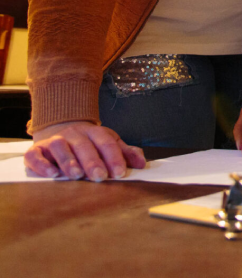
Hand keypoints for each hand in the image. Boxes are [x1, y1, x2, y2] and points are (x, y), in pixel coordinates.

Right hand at [25, 121, 145, 180]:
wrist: (61, 128)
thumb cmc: (89, 142)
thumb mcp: (109, 143)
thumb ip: (125, 153)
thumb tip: (142, 164)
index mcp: (94, 132)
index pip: (106, 143)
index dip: (114, 157)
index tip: (120, 173)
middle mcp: (74, 134)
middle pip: (84, 146)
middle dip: (93, 161)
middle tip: (100, 176)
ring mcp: (54, 140)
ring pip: (60, 147)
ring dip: (69, 161)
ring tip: (76, 175)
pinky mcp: (37, 149)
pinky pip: (35, 155)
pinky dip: (42, 164)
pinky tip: (52, 174)